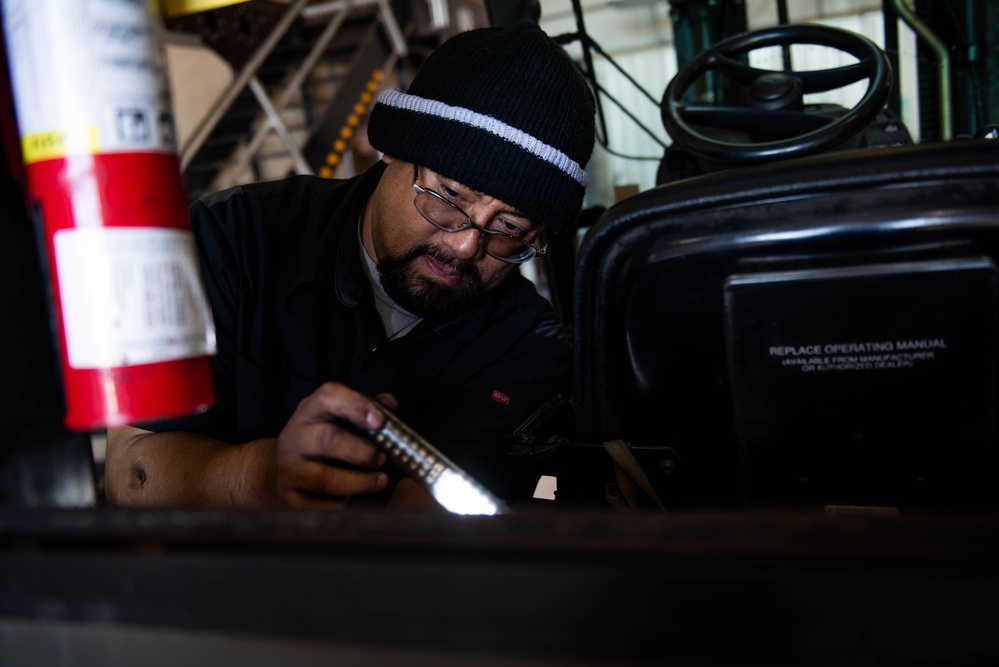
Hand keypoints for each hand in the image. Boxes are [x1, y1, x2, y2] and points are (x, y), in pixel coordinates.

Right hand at [274, 382, 393, 507]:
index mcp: (311, 410)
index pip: (329, 396)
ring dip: (360, 482)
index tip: (380, 421)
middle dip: (363, 452)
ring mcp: (288, 467)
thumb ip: (368, 409)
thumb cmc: (322, 440)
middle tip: (382, 458)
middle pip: (328, 439)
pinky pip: (322, 505)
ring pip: (327, 479)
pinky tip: (350, 496)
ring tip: (378, 480)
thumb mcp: (340, 418)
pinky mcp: (288, 495)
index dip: (356, 406)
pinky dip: (343, 503)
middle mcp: (295, 435)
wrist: (283, 467)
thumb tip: (389, 405)